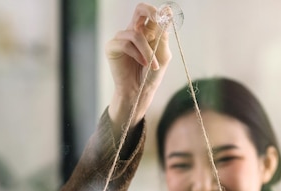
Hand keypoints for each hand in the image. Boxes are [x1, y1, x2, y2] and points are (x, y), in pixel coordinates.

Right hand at [105, 3, 171, 132]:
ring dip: (147, 50)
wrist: (139, 91)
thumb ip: (163, 34)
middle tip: (159, 19)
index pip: (152, 13)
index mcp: (147, 31)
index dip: (159, 11)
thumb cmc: (151, 74)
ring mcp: (122, 38)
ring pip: (136, 34)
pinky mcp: (113, 46)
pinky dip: (138, 55)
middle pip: (140, 9)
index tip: (167, 15)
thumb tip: (166, 11)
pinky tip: (143, 64)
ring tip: (153, 65)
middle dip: (150, 11)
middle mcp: (134, 31)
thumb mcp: (162, 53)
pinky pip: (126, 44)